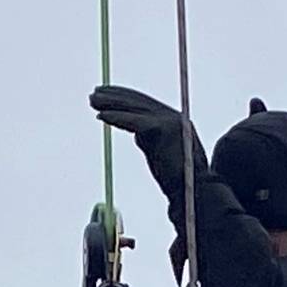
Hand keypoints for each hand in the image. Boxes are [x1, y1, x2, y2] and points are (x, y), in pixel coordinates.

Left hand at [92, 84, 206, 206]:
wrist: (193, 191)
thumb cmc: (176, 179)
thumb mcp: (159, 154)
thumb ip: (149, 141)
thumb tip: (137, 134)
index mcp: (173, 121)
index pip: (145, 104)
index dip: (124, 98)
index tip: (105, 95)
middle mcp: (173, 117)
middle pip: (139, 102)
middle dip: (115, 97)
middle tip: (94, 94)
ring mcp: (170, 121)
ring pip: (134, 109)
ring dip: (111, 103)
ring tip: (92, 100)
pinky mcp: (164, 129)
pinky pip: (134, 121)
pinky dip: (117, 117)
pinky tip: (101, 116)